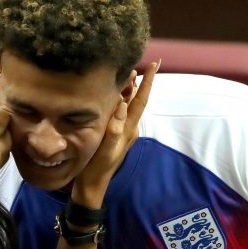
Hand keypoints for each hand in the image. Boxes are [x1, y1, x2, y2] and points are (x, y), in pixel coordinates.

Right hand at [72, 61, 157, 205]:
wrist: (92, 186)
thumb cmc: (97, 168)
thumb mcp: (106, 149)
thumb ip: (114, 128)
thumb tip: (122, 103)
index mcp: (128, 129)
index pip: (140, 100)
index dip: (147, 82)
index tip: (155, 64)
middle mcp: (128, 128)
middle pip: (136, 100)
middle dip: (139, 82)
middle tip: (142, 62)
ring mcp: (121, 132)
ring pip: (127, 105)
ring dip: (129, 89)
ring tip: (129, 72)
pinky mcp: (113, 135)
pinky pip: (119, 112)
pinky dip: (119, 100)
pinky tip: (115, 95)